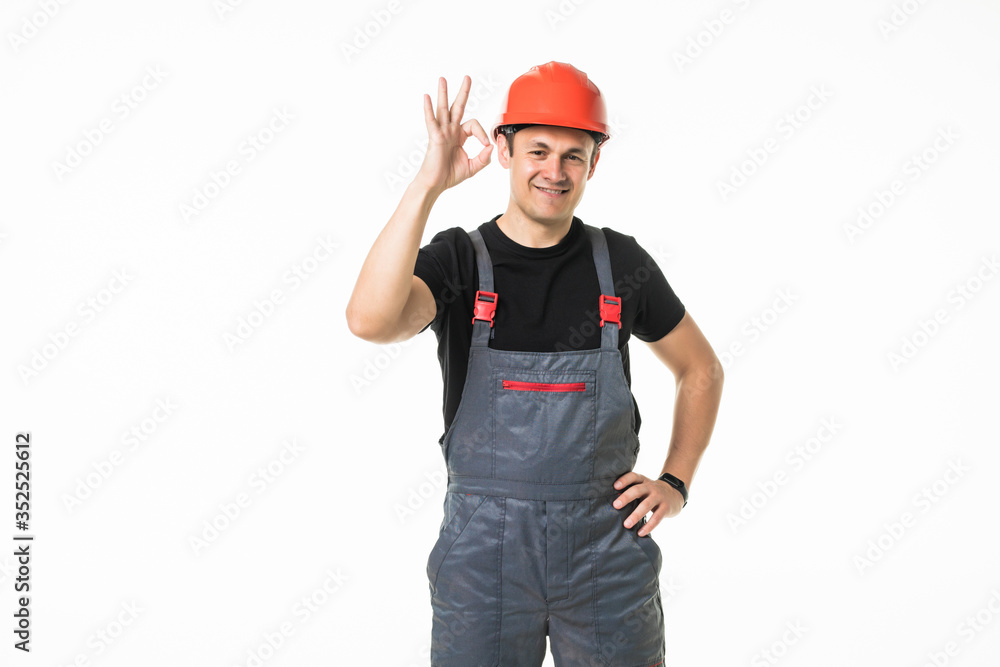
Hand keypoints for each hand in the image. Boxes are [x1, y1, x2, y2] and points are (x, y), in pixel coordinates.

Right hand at [413, 75, 492, 195]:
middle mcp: (450, 131)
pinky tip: (426, 97)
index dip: (482, 133)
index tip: (485, 145)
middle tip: (468, 78)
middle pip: (457, 107)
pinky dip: (428, 109)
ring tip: (443, 79)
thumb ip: (483, 158)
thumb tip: (490, 147)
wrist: (435, 184)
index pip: (473, 125)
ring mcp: (441, 133)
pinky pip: (431, 121)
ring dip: (443, 93)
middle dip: (463, 92)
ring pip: (443, 109)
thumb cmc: (449, 176)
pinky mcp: (434, 137)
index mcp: (459, 136)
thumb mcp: (472, 167)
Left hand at [612, 472, 684, 535]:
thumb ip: (631, 491)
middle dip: (626, 497)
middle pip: (637, 490)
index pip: (633, 476)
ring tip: (626, 525)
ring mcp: (659, 497)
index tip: (615, 486)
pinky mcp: (666, 508)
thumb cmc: (652, 492)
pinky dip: (648, 526)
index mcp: (643, 481)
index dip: (624, 480)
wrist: (675, 494)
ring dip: (635, 515)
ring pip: (646, 505)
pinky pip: (656, 518)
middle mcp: (651, 487)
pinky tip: (640, 533)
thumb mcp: (643, 487)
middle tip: (616, 505)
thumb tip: (612, 503)